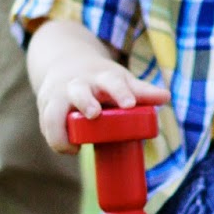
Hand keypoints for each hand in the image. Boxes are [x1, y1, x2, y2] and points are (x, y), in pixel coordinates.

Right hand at [37, 63, 169, 153]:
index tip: (129, 104)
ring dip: (61, 129)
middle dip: (86, 102)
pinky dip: (56, 139)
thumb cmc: (101, 79)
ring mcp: (59, 96)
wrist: (64, 63)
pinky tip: (70, 150)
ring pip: (54, 111)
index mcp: (102, 77)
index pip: (112, 81)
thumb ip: (142, 91)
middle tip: (94, 114)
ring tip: (74, 149)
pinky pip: (46, 124)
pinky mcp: (46, 107)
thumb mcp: (121, 80)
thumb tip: (166, 97)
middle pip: (80, 91)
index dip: (121, 93)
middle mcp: (78, 84)